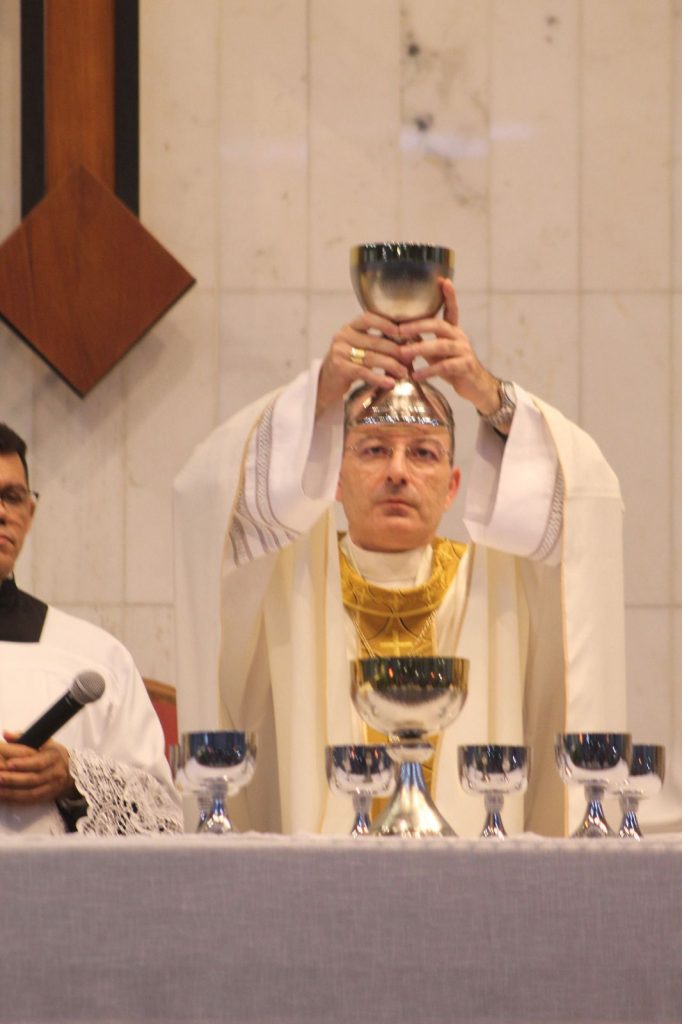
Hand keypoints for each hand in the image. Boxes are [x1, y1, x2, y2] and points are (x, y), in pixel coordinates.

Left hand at [0, 732, 75, 804]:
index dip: (23, 764)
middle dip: (13, 779)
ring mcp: (51, 787)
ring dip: (11, 792)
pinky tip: (3, 797)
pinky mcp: (46, 798)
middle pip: (33, 779)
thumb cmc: (53, 755)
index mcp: (53, 756)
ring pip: (30, 793)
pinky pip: (29, 801)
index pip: (38, 762)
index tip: (8, 763)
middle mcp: (54, 772)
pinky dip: (15, 800)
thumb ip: (23, 738)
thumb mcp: (44, 742)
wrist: (71, 773)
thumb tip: (6, 734)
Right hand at [315, 312, 410, 417]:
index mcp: (350, 328)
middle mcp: (343, 336)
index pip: (369, 318)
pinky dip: (379, 378)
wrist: (326, 384)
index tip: (402, 331)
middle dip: (395, 350)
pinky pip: (363, 372)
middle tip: (410, 358)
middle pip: (374, 341)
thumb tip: (409, 346)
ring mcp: (339, 351)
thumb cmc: (349, 366)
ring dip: (390, 365)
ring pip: (370, 357)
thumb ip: (379, 344)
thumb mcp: (361, 350)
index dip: (386, 323)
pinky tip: (390, 383)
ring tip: (404, 373)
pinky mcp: (338, 367)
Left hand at [397, 278, 500, 415]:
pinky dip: (428, 371)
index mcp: (453, 330)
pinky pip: (445, 367)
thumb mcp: (437, 352)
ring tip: (403, 353)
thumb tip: (399, 334)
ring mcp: (464, 351)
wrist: (475, 386)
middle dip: (418, 326)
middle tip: (400, 329)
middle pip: (439, 325)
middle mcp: (460, 337)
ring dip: (420, 348)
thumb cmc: (453, 367)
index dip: (448, 295)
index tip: (443, 280)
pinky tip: (416, 375)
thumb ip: (423, 341)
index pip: (451, 309)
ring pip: (441, 346)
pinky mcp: (465, 366)